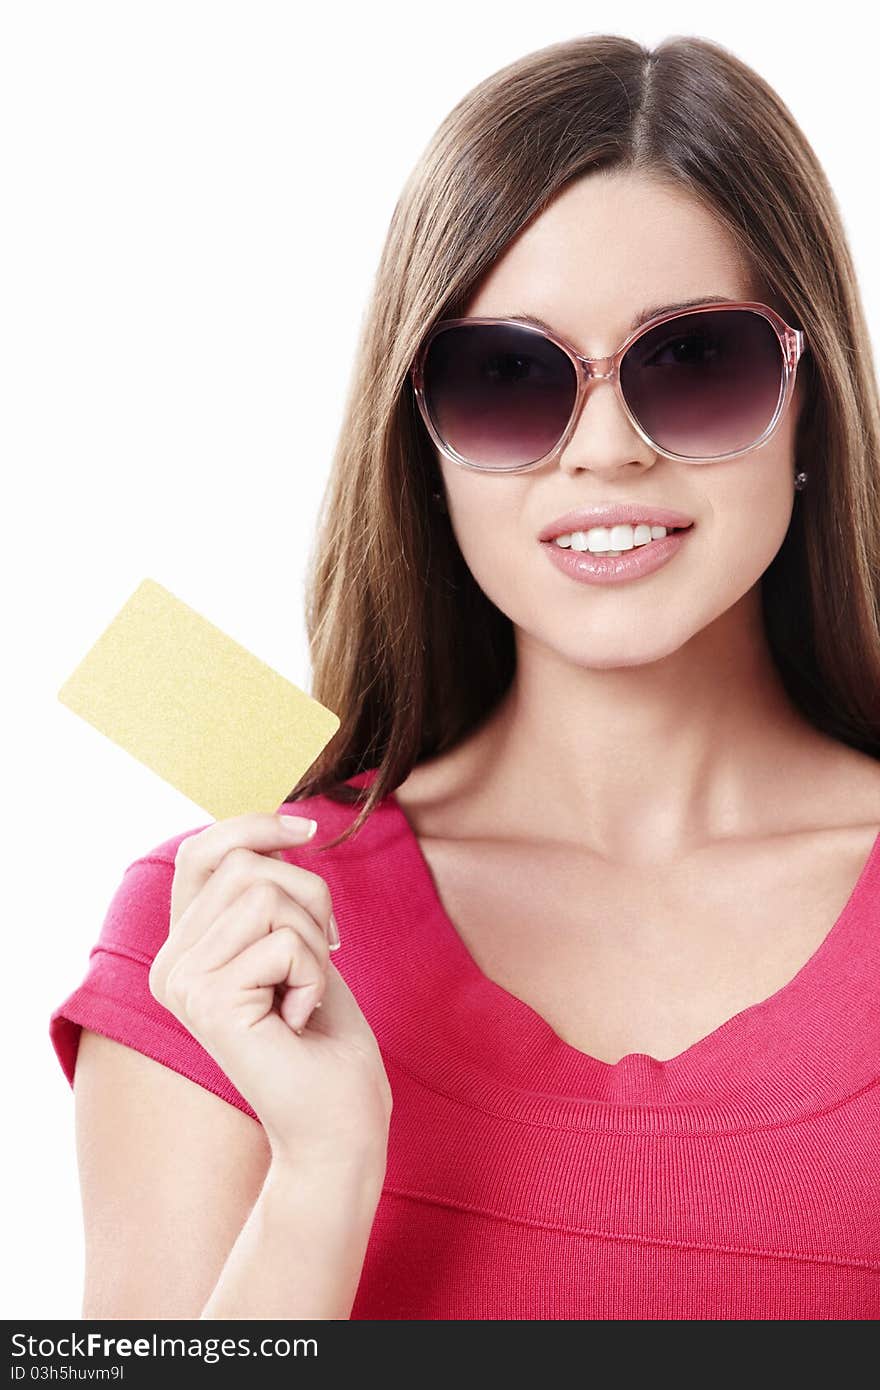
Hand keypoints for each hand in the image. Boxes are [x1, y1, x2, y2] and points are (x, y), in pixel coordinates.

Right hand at [148, 813, 391, 1171]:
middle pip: (246, 866)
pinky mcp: (207, 1001)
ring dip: (311, 943)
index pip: (202, 852)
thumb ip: (267, 891)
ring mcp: (181, 982)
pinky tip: (298, 1020)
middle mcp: (169, 963)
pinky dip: (313, 975)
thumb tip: (278, 826)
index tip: (308, 829)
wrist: (337, 1121)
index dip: (253, 825)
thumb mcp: (295, 941)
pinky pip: (284, 941)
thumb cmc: (325, 1034)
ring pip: (267, 897)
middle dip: (308, 901)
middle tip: (316, 962)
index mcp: (184, 946)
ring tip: (302, 995)